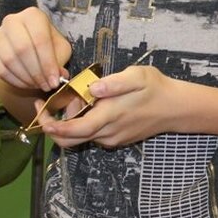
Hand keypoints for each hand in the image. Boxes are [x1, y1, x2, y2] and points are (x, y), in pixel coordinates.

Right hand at [0, 7, 71, 91]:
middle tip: (46, 85)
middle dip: (36, 72)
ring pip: (9, 60)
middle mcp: (12, 21)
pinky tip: (26, 84)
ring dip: (25, 78)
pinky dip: (14, 80)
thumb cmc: (48, 46)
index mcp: (33, 15)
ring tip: (38, 85)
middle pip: (23, 49)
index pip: (40, 39)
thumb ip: (60, 61)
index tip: (54, 81)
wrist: (29, 48)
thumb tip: (59, 76)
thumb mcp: (60, 49)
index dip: (48, 63)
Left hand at [38, 64, 180, 148]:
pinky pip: (93, 136)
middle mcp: (108, 132)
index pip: (75, 130)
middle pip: (71, 140)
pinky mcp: (116, 140)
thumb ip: (114, 82)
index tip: (41, 117)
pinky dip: (84, 125)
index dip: (54, 128)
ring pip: (82, 137)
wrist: (175, 108)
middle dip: (54, 128)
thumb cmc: (156, 88)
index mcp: (110, 115)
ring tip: (78, 100)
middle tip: (49, 107)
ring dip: (71, 123)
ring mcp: (112, 139)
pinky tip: (92, 108)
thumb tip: (93, 89)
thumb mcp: (137, 76)